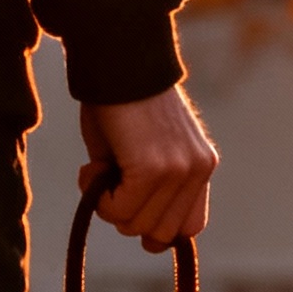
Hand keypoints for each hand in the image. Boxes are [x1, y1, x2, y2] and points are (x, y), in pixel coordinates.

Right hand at [79, 86, 216, 251]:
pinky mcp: (153, 167)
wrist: (115, 56)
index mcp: (201, 165)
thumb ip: (149, 190)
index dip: (156, 227)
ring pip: (138, 226)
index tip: (129, 208)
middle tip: (107, 182)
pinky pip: (121, 210)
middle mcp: (197, 169)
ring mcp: (179, 169)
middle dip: (127, 218)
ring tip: (99, 169)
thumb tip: (139, 230)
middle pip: (161, 235)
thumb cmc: (119, 102)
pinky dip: (99, 199)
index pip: (190, 227)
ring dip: (109, 207)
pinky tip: (91, 168)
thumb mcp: (144, 151)